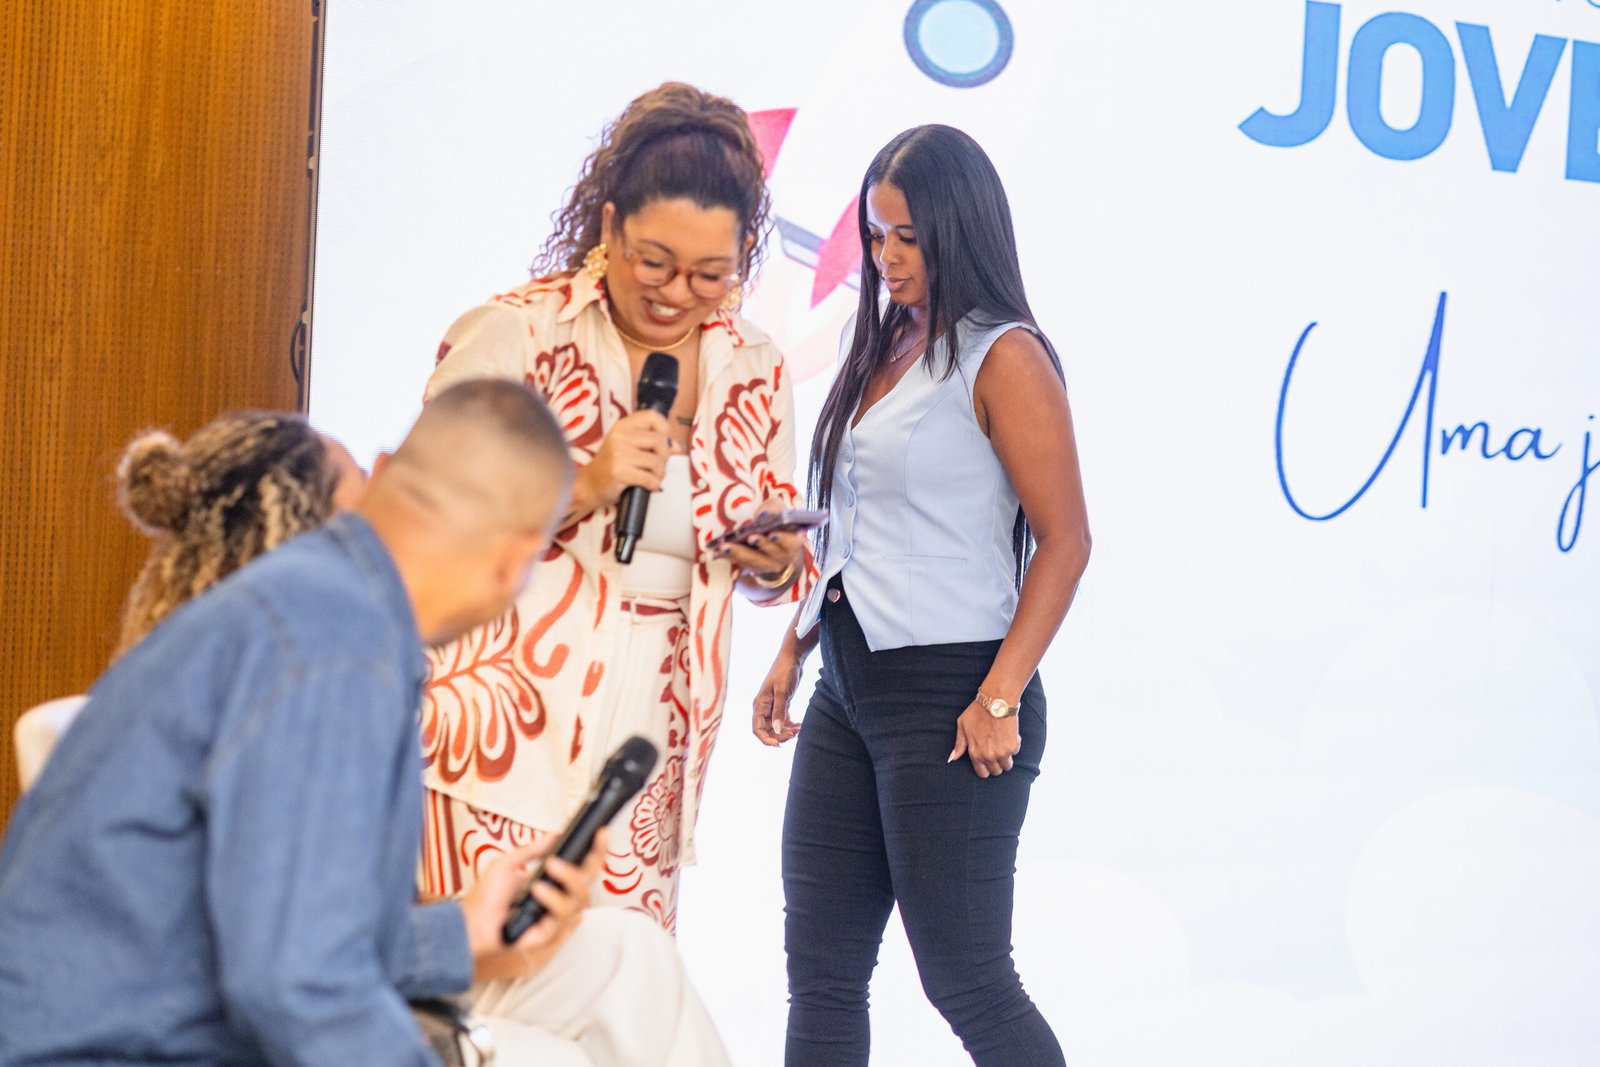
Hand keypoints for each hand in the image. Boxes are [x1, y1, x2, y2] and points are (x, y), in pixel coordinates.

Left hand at [461, 829, 607, 982]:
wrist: (470, 923)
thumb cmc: (485, 898)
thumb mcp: (508, 864)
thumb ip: (532, 850)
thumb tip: (554, 835)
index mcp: (553, 884)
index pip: (582, 866)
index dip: (597, 850)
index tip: (602, 832)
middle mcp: (559, 900)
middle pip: (589, 881)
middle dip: (590, 862)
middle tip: (571, 853)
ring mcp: (556, 918)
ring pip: (580, 898)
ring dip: (566, 881)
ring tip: (543, 876)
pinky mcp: (550, 934)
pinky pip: (562, 917)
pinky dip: (552, 900)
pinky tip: (536, 891)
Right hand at [581, 411, 677, 506]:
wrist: (590, 484)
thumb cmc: (612, 465)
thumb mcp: (629, 447)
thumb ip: (653, 443)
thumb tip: (677, 447)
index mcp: (622, 426)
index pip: (652, 416)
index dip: (664, 428)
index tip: (664, 442)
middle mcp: (620, 436)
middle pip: (659, 441)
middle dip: (664, 457)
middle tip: (657, 466)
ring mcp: (618, 454)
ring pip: (656, 461)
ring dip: (659, 473)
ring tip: (652, 477)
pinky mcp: (619, 472)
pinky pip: (649, 478)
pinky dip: (654, 485)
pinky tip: (649, 486)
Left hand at [720, 498, 806, 589]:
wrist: (771, 536)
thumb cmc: (776, 520)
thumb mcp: (778, 509)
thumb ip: (774, 509)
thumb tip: (763, 516)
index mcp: (793, 543)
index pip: (791, 542)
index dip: (782, 539)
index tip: (772, 533)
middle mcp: (782, 558)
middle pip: (771, 554)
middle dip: (760, 545)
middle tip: (750, 537)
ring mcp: (767, 566)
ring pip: (754, 562)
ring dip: (739, 554)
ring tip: (725, 546)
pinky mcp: (751, 568)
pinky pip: (740, 564)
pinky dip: (729, 557)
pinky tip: (718, 551)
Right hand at [753, 652, 802, 745]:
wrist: (792, 658)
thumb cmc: (785, 672)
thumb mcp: (782, 692)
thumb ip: (779, 711)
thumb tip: (776, 730)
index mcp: (759, 705)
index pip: (757, 729)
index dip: (766, 739)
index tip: (779, 745)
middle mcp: (763, 708)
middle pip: (767, 730)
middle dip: (779, 736)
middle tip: (794, 734)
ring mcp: (772, 707)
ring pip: (775, 727)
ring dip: (786, 731)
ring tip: (799, 729)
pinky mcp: (780, 704)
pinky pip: (782, 721)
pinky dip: (790, 725)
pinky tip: (799, 725)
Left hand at [948, 701, 1019, 778]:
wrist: (996, 702)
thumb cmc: (977, 712)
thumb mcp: (962, 726)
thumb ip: (959, 744)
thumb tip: (953, 758)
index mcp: (975, 753)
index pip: (982, 773)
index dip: (985, 769)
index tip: (987, 761)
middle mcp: (989, 756)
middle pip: (996, 772)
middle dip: (996, 764)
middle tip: (995, 752)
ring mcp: (1002, 752)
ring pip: (1007, 766)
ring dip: (1006, 758)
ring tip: (1002, 745)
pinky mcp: (1013, 746)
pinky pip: (1015, 753)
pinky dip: (1013, 747)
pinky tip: (1008, 736)